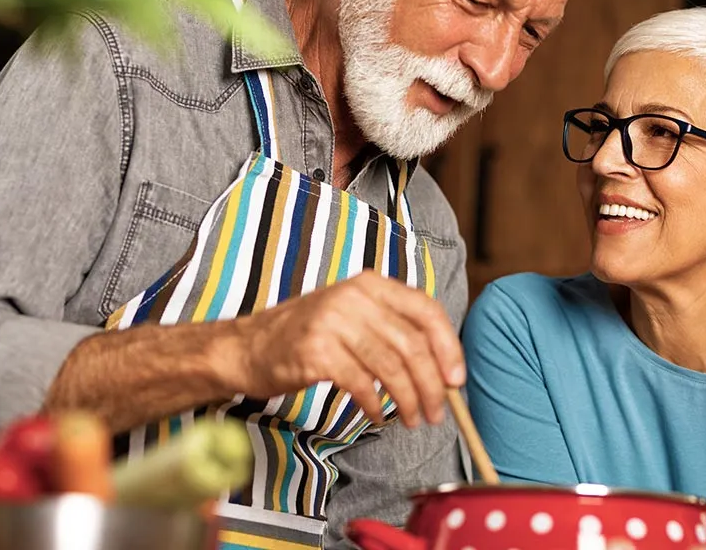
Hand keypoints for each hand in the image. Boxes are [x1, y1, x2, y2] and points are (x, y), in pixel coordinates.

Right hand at [223, 271, 463, 427]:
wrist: (249, 347)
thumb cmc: (309, 336)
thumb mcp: (353, 316)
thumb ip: (393, 330)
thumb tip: (444, 368)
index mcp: (370, 284)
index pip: (426, 310)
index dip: (448, 347)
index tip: (456, 380)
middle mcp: (353, 296)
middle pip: (412, 344)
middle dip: (431, 385)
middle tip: (437, 413)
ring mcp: (333, 321)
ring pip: (390, 366)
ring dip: (408, 400)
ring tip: (411, 420)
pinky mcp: (316, 351)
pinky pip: (361, 383)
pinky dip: (374, 405)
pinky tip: (377, 416)